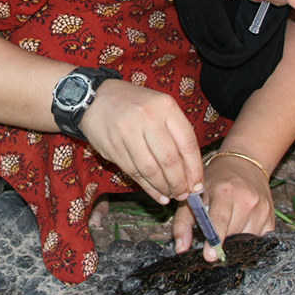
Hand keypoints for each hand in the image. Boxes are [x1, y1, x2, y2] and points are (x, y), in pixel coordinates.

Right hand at [78, 80, 203, 206]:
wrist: (97, 98)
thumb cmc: (137, 106)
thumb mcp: (160, 109)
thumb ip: (176, 134)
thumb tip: (191, 173)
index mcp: (165, 107)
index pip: (187, 143)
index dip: (194, 169)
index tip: (197, 185)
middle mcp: (147, 118)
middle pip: (169, 160)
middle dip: (179, 183)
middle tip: (184, 195)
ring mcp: (127, 132)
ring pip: (151, 169)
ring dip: (163, 187)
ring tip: (171, 195)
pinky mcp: (113, 147)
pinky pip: (134, 172)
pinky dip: (148, 187)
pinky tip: (157, 194)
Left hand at [171, 152, 274, 258]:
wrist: (244, 165)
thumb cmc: (214, 181)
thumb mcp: (194, 196)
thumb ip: (183, 224)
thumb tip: (180, 249)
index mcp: (225, 191)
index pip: (221, 220)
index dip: (215, 240)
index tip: (209, 256)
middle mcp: (248, 200)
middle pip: (232, 234)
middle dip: (221, 240)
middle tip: (213, 236)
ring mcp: (262, 210)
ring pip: (245, 239)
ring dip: (234, 239)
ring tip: (228, 225)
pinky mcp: (271, 219)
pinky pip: (257, 240)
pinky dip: (246, 239)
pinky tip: (240, 227)